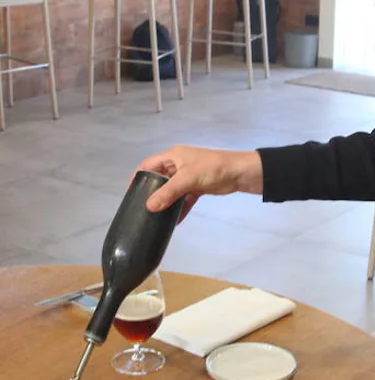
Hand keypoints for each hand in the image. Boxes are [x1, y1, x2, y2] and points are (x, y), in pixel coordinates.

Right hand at [135, 145, 263, 219]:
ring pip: (172, 191)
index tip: (130, 194)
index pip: (148, 165)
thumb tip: (149, 206)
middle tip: (142, 209)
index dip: (138, 178)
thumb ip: (168, 192)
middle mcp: (178, 165)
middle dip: (151, 194)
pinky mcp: (197, 187)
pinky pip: (184, 199)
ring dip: (166, 203)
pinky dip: (180, 209)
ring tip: (155, 218)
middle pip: (159, 179)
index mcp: (173, 156)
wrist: (239, 173)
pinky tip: (174, 222)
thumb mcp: (188, 179)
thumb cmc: (212, 169)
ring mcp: (188, 176)